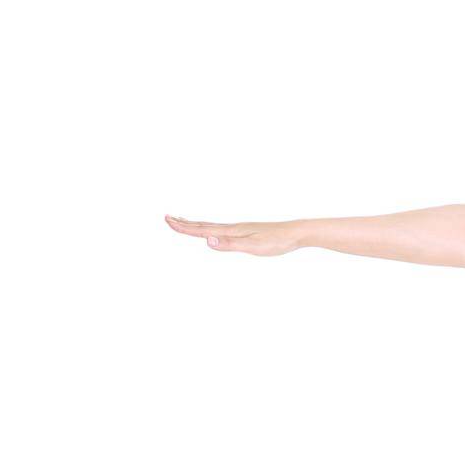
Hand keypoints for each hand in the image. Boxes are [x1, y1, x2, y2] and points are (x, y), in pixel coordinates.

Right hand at [164, 214, 304, 255]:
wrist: (297, 233)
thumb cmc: (277, 241)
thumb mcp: (252, 247)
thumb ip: (229, 245)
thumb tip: (207, 241)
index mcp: (232, 231)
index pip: (202, 230)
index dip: (184, 228)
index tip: (167, 222)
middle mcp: (234, 227)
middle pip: (204, 225)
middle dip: (185, 223)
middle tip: (167, 218)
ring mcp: (241, 229)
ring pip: (213, 226)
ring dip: (197, 224)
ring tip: (186, 222)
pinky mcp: (249, 232)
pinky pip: (224, 229)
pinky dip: (213, 228)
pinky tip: (217, 231)